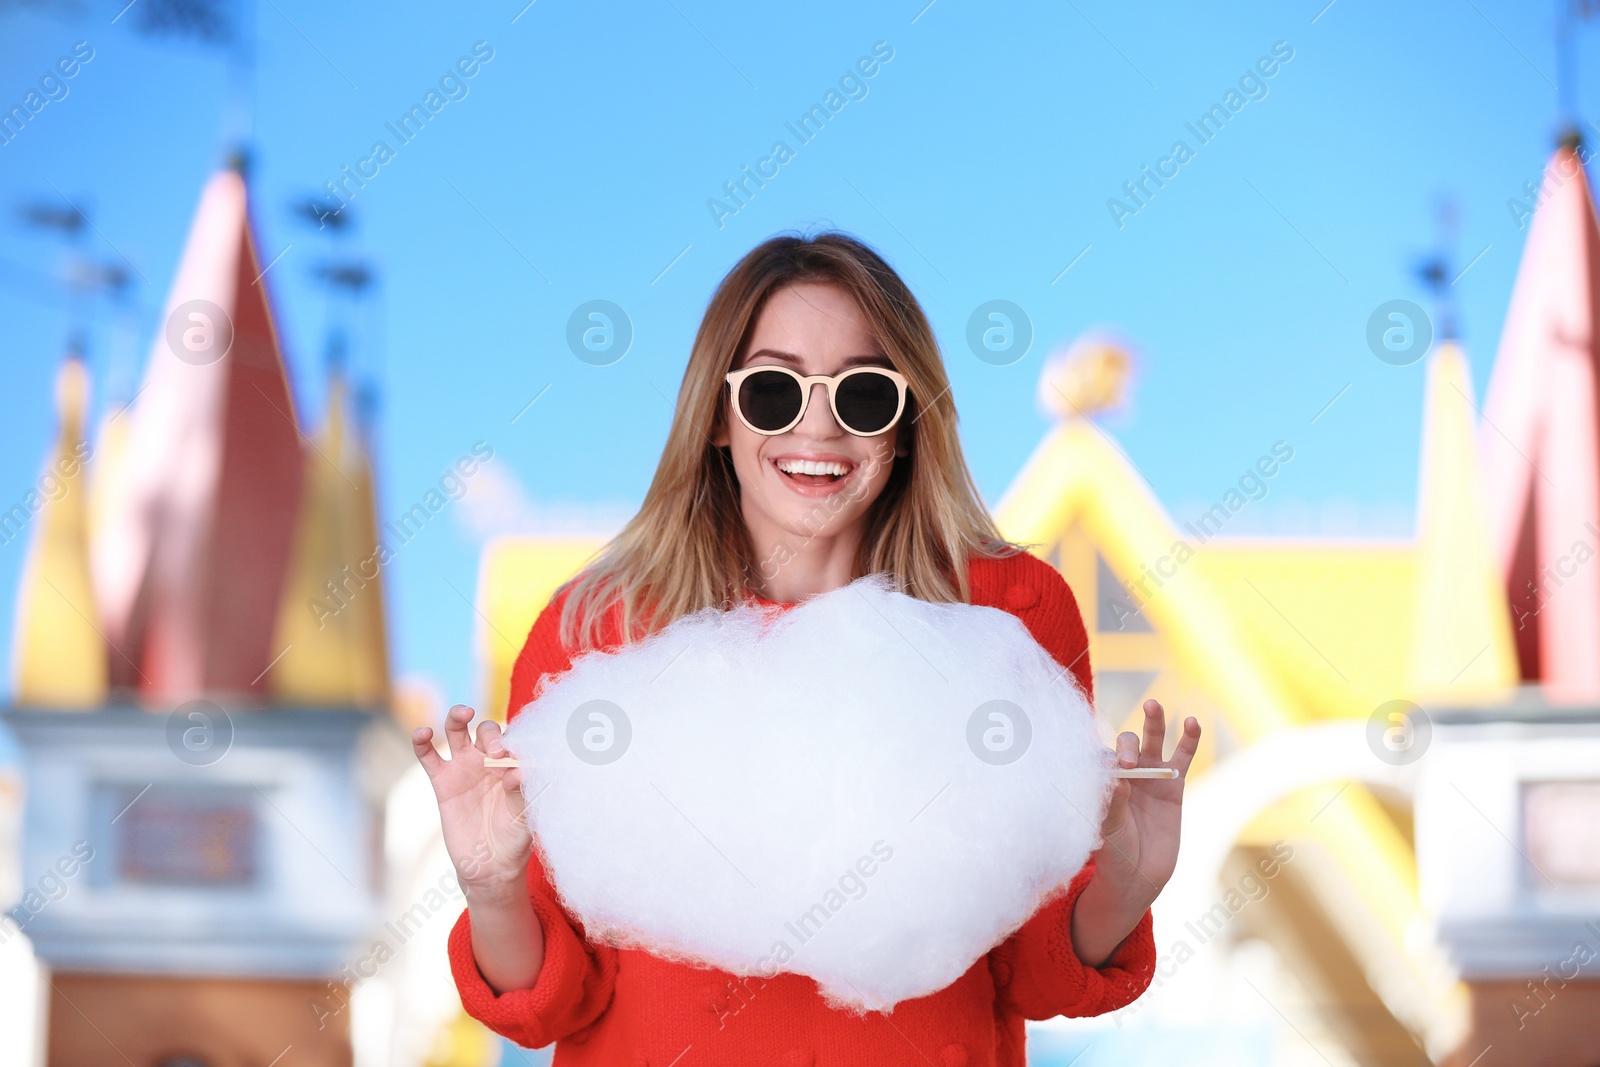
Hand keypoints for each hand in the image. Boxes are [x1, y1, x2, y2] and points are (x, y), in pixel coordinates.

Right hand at [412, 704, 531, 896]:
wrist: (490, 865)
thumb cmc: (514, 838)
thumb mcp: (523, 816)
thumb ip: (520, 793)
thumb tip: (518, 772)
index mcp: (512, 764)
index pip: (513, 740)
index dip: (514, 743)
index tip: (515, 759)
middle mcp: (488, 760)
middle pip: (486, 730)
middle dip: (491, 734)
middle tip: (495, 752)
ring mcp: (463, 768)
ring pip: (457, 731)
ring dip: (457, 717)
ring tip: (463, 713)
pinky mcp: (442, 781)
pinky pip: (428, 756)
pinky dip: (421, 742)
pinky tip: (422, 732)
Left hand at [1071, 698, 1199, 965]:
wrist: (1138, 875)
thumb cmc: (1114, 850)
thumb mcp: (1108, 829)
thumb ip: (1113, 804)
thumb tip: (1118, 777)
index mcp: (1102, 778)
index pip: (1101, 754)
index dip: (1104, 759)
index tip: (1107, 774)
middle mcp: (1124, 772)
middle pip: (1125, 743)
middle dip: (1125, 746)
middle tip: (1127, 762)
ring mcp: (1150, 775)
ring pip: (1152, 740)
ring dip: (1153, 721)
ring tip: (1151, 704)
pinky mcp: (1174, 784)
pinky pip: (1182, 756)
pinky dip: (1188, 739)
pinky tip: (1192, 723)